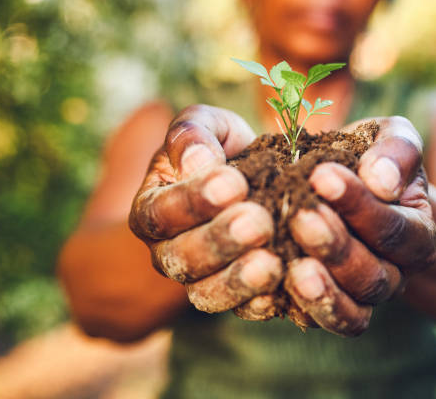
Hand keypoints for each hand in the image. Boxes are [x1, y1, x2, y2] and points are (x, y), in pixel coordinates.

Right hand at [128, 104, 283, 313]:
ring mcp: (198, 280)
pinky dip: (260, 303)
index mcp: (151, 208)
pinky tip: (284, 286)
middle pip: (182, 257)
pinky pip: (241, 309)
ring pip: (206, 292)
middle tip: (258, 223)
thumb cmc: (222, 149)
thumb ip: (192, 134)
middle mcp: (167, 251)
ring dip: (238, 281)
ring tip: (271, 263)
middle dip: (221, 240)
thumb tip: (197, 161)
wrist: (251, 178)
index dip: (194, 200)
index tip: (233, 184)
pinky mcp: (232, 297)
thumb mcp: (206, 126)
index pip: (162, 211)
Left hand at [284, 116, 435, 335]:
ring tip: (291, 267)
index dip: (360, 205)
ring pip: (352, 310)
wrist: (349, 187)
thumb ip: (398, 152)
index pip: (396, 228)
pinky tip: (269, 285)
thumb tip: (382, 181)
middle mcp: (395, 274)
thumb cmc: (371, 159)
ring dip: (320, 290)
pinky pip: (318, 322)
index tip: (322, 175)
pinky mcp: (327, 307)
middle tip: (300, 216)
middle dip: (336, 246)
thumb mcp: (391, 139)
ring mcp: (361, 296)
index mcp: (418, 235)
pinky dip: (296, 309)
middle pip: (373, 276)